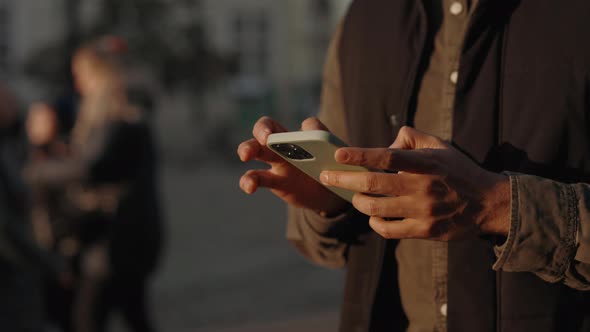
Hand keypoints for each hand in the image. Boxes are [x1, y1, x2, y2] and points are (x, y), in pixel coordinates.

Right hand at [238, 116, 347, 214]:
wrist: (334, 191)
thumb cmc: (332, 163)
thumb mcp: (332, 147)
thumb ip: (322, 134)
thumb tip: (308, 128)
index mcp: (292, 135)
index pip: (275, 125)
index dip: (267, 128)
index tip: (269, 137)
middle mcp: (280, 146)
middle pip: (261, 134)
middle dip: (256, 136)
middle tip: (256, 145)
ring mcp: (276, 164)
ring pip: (255, 153)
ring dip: (246, 150)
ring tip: (245, 156)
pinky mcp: (275, 182)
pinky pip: (258, 179)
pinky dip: (249, 181)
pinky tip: (249, 187)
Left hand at [320, 126, 509, 239]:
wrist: (488, 204)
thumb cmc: (458, 170)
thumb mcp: (440, 145)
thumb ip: (411, 137)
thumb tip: (385, 144)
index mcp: (425, 163)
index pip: (386, 157)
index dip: (359, 155)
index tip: (338, 154)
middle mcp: (421, 187)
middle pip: (372, 183)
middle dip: (343, 179)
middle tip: (325, 176)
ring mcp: (422, 211)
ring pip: (375, 208)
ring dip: (357, 200)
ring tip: (352, 195)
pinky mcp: (424, 230)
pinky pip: (388, 229)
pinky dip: (374, 221)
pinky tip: (371, 214)